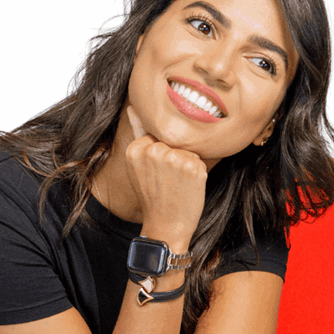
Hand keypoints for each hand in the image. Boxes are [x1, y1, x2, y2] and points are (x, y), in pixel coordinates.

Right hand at [125, 106, 206, 244]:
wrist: (165, 225)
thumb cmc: (154, 197)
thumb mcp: (138, 167)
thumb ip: (139, 137)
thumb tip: (133, 108)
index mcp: (135, 149)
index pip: (157, 137)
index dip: (161, 156)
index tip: (155, 175)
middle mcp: (152, 150)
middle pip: (173, 141)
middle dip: (174, 157)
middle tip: (166, 181)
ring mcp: (173, 158)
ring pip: (187, 149)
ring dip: (187, 164)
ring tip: (176, 184)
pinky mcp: (192, 166)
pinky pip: (199, 159)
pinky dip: (198, 172)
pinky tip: (187, 186)